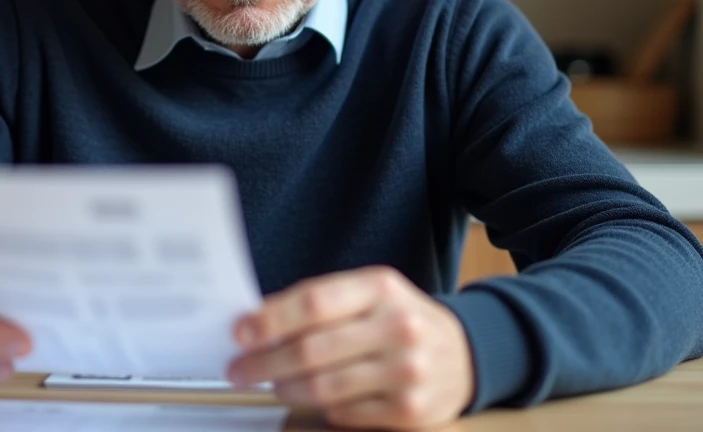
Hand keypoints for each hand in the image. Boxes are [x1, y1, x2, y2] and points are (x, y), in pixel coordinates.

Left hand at [227, 266, 474, 429]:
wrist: (463, 353)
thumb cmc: (398, 319)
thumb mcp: (368, 294)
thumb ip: (320, 303)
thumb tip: (257, 322)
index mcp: (380, 287)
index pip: (314, 302)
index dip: (270, 320)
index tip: (240, 332)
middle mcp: (398, 326)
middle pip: (312, 349)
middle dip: (265, 362)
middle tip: (239, 369)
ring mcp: (407, 370)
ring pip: (324, 387)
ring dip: (287, 388)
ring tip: (273, 383)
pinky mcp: (411, 410)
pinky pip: (345, 413)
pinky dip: (323, 408)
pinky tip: (316, 398)